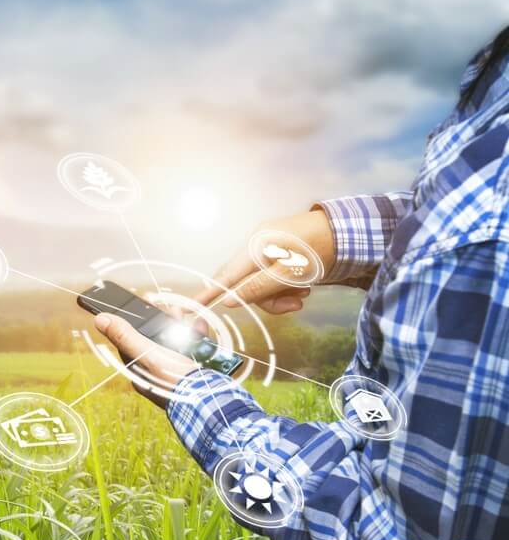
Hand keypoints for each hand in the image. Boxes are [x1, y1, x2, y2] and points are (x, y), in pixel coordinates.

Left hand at [93, 312, 197, 407]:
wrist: (210, 401)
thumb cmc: (174, 380)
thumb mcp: (147, 354)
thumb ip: (125, 336)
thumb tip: (99, 319)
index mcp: (141, 371)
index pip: (132, 341)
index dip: (136, 320)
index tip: (143, 302)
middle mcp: (157, 372)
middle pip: (155, 339)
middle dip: (163, 320)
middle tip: (169, 307)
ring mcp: (177, 371)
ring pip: (175, 341)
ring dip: (180, 324)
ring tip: (182, 312)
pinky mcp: (195, 370)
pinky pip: (193, 348)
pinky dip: (196, 335)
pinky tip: (200, 326)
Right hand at [193, 210, 335, 313]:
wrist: (348, 231)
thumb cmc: (319, 249)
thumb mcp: (289, 274)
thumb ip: (257, 288)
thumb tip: (229, 300)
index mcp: (255, 247)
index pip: (225, 275)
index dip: (208, 293)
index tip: (190, 307)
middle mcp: (257, 246)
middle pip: (246, 283)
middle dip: (268, 298)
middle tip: (293, 304)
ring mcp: (268, 249)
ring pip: (261, 284)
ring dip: (281, 294)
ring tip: (304, 294)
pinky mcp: (280, 254)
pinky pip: (272, 276)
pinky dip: (286, 286)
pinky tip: (305, 286)